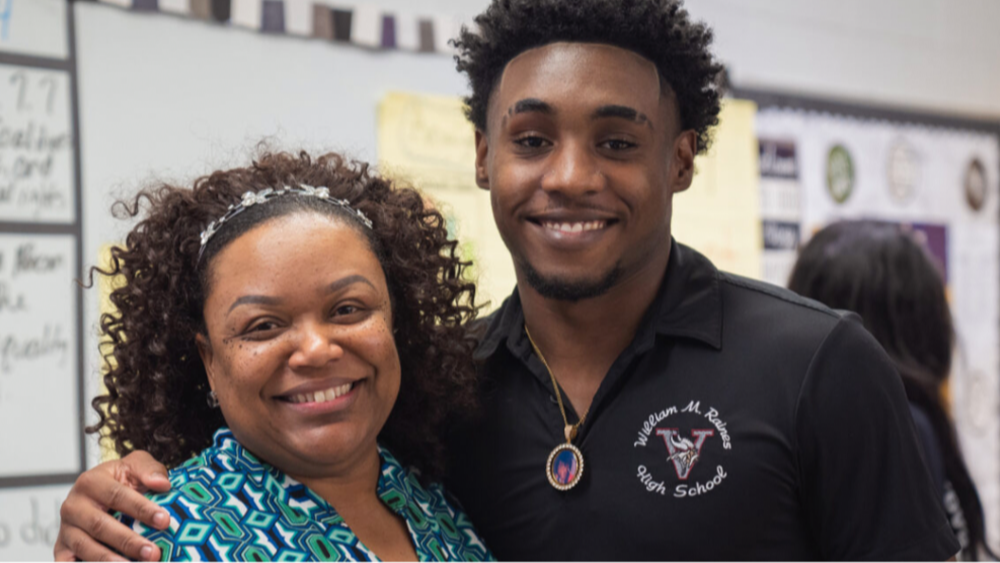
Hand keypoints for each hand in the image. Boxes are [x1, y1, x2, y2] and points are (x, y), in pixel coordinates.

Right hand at [54, 451, 170, 562]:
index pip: (117, 495)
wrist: (97, 493)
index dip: (141, 508)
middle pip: (100, 525)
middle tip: (153, 553)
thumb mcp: (135, 466)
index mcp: (91, 482)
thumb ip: (149, 470)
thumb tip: (162, 484)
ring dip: (110, 560)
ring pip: (85, 547)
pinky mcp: (61, 549)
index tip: (165, 521)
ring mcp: (65, 529)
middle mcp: (73, 505)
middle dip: (128, 541)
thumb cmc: (121, 479)